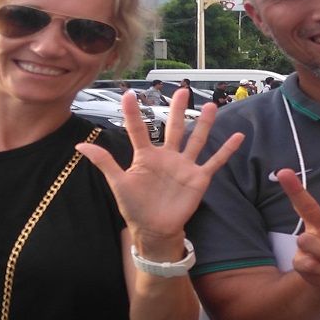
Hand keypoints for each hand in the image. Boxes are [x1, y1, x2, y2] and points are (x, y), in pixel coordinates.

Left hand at [76, 88, 244, 256]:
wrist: (154, 229)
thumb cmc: (134, 207)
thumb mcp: (117, 183)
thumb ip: (104, 162)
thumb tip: (81, 145)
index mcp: (146, 156)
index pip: (139, 129)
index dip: (133, 112)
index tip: (128, 94)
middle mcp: (167, 156)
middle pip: (174, 127)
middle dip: (177, 109)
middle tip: (180, 90)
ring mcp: (184, 166)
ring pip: (196, 139)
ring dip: (204, 123)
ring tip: (211, 106)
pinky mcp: (198, 178)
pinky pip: (215, 161)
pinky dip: (226, 150)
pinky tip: (238, 136)